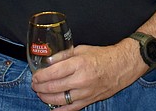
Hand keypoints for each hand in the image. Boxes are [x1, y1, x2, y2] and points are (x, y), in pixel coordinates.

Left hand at [30, 41, 145, 108]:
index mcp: (78, 64)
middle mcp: (81, 80)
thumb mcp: (81, 49)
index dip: (40, 76)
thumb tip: (47, 61)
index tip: (34, 75)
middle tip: (34, 84)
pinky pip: (70, 109)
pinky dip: (58, 110)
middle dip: (39, 87)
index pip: (53, 72)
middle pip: (53, 87)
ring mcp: (85, 93)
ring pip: (59, 99)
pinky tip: (51, 107)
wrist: (121, 66)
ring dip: (45, 97)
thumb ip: (63, 55)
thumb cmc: (102, 56)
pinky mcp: (88, 101)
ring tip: (40, 93)